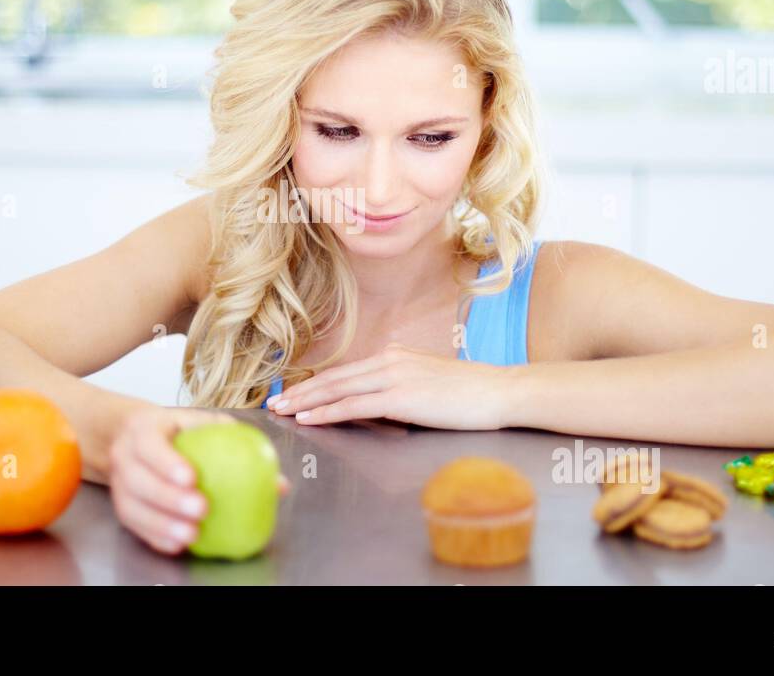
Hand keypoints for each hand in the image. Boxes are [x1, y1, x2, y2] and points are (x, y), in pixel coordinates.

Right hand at [108, 407, 289, 555]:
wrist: (134, 438)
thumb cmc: (178, 431)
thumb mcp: (204, 425)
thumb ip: (238, 445)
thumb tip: (278, 483)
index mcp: (144, 429)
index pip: (150, 444)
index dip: (167, 462)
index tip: (192, 478)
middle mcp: (125, 456)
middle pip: (138, 480)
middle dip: (167, 498)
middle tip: (200, 509)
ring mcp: (120, 483)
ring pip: (132, 508)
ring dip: (161, 524)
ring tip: (191, 535)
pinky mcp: (122, 506)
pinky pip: (135, 525)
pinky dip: (155, 536)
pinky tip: (177, 545)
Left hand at [266, 343, 511, 429]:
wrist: (499, 391)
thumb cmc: (470, 393)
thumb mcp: (429, 382)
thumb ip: (402, 385)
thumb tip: (381, 400)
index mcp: (395, 356)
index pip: (346, 371)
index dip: (316, 383)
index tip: (293, 392)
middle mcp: (389, 360)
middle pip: (334, 378)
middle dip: (300, 391)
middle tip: (274, 402)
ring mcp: (394, 376)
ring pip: (338, 389)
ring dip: (305, 401)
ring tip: (282, 410)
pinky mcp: (400, 397)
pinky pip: (354, 405)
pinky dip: (327, 412)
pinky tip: (309, 418)